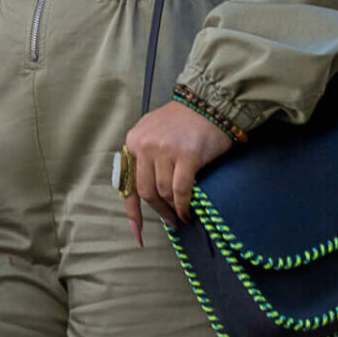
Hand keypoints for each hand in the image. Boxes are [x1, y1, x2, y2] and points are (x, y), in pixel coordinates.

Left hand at [121, 102, 233, 240]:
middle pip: (146, 190)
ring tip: (182, 214)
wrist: (209, 104)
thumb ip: (144, 157)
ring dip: (173, 209)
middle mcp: (145, 145)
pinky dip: (183, 205)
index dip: (132, 211)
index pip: (128, 181)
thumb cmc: (183, 122)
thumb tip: (145, 192)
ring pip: (163, 192)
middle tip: (170, 220)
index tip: (136, 232)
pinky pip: (180, 190)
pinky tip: (188, 212)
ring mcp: (164, 150)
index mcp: (133, 141)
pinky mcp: (186, 156)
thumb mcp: (153, 133)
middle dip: (158, 210)